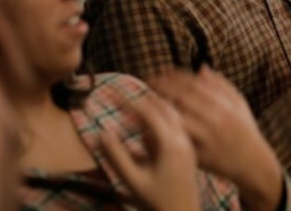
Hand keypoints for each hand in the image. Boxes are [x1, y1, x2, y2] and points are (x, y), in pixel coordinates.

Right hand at [99, 93, 200, 210]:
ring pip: (174, 113)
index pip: (149, 112)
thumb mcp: (132, 181)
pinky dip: (163, 116)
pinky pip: (178, 123)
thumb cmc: (156, 201)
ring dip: (155, 104)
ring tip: (134, 101)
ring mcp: (189, 143)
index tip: (112, 93)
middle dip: (143, 96)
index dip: (128, 101)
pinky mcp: (190, 148)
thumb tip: (100, 133)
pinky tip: (148, 121)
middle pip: (165, 106)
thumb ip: (116, 157)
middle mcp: (184, 139)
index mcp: (171, 144)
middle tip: (123, 90)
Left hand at [149, 69, 282, 210]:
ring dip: (159, 110)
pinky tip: (150, 127)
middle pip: (182, 98)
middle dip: (161, 88)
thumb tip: (201, 68)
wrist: (253, 165)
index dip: (173, 77)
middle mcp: (216, 121)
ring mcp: (207, 141)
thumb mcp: (239, 104)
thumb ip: (222, 85)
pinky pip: (176, 143)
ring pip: (177, 120)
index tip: (158, 73)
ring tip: (145, 103)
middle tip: (146, 84)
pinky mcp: (199, 158)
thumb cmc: (244, 130)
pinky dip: (163, 134)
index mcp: (224, 106)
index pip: (193, 84)